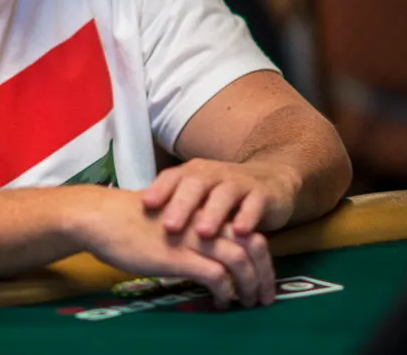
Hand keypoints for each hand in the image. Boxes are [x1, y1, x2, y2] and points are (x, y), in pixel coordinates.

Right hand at [75, 188, 274, 308]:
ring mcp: (193, 238)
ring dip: (251, 286)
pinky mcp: (179, 256)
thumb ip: (191, 229)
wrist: (101, 217)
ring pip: (240, 261)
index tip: (263, 275)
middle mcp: (205, 221)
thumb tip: (206, 253)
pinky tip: (222, 302)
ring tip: (251, 303)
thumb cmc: (129, 219)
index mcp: (204, 211)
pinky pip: (216, 276)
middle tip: (266, 295)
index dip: (261, 256)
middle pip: (253, 245)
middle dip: (265, 274)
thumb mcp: (169, 217)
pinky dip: (226, 292)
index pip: (248, 231)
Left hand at [141, 159, 299, 238]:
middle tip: (169, 227)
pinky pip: (254, 204)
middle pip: (195, 185)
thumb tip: (137, 222)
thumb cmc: (221, 195)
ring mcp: (239, 182)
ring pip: (224, 194)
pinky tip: (239, 232)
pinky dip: (247, 216)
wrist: (269, 180)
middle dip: (182, 205)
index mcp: (193, 173)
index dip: (159, 189)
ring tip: (203, 233)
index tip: (145, 205)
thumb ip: (172, 206)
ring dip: (213, 213)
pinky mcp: (262, 194)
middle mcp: (214, 174)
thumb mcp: (197, 197)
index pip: (172, 177)